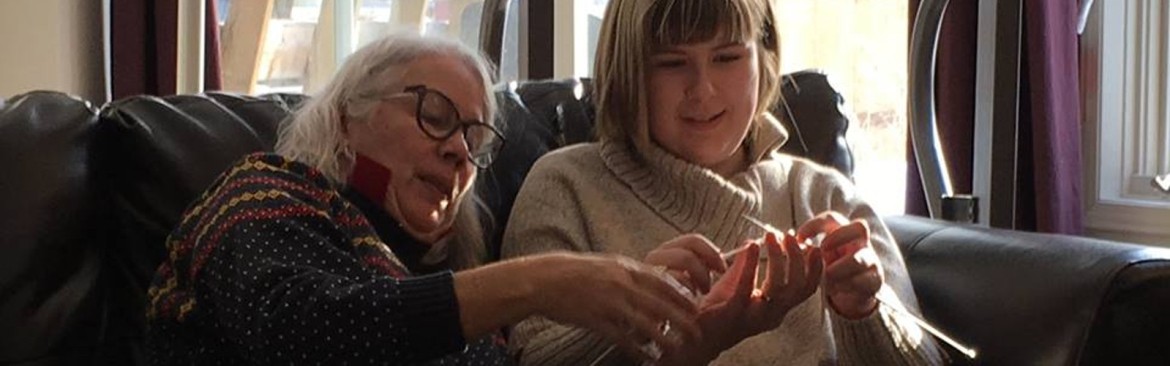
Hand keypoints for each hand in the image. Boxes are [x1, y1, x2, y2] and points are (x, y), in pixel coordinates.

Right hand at [527, 253, 701, 360]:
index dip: (682, 297)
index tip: (696, 308)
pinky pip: (621, 337)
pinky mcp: (595, 320)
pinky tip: (647, 357)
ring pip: (645, 323)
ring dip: (664, 338)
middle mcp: (621, 284)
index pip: (662, 282)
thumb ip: (629, 274)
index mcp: (625, 269)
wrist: (544, 279)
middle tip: (697, 332)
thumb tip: (651, 283)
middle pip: (660, 304)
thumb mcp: (607, 265)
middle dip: (682, 319)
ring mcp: (608, 302)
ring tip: (678, 350)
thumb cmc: (575, 272)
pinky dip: (636, 348)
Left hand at [659, 232, 822, 364]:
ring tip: (770, 237)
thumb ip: (745, 264)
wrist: (694, 333)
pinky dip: (750, 264)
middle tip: (788, 236)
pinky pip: (747, 288)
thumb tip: (752, 241)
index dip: (813, 268)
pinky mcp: (734, 313)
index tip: (811, 245)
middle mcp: (772, 315)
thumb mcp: (736, 283)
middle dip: (796, 258)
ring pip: (778, 288)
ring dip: (777, 258)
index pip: (806, 289)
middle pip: (797, 286)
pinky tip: (750, 246)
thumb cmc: (717, 309)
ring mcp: (755, 316)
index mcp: (777, 308)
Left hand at [797, 211, 882, 318]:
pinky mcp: (875, 280)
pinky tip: (834, 289)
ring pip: (860, 259)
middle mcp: (861, 242)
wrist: (854, 291)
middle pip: (859, 227)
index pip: (833, 218)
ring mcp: (871, 260)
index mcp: (844, 232)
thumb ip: (807, 251)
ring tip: (825, 278)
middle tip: (822, 250)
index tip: (799, 237)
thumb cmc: (833, 268)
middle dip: (838, 238)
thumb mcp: (819, 258)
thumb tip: (790, 246)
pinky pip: (862, 281)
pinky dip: (845, 286)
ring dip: (838, 270)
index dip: (815, 224)